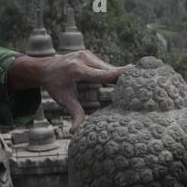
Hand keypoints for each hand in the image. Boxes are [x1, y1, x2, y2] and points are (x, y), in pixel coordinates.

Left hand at [9, 51, 127, 125]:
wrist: (44, 68)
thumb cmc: (55, 86)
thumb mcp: (64, 100)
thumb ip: (74, 114)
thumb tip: (75, 132)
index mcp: (77, 70)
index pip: (103, 74)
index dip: (119, 73)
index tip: (134, 71)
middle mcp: (83, 59)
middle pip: (109, 70)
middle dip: (122, 77)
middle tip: (142, 80)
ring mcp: (87, 54)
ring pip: (107, 67)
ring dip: (115, 76)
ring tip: (130, 83)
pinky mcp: (89, 54)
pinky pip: (104, 65)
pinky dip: (109, 73)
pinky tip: (118, 78)